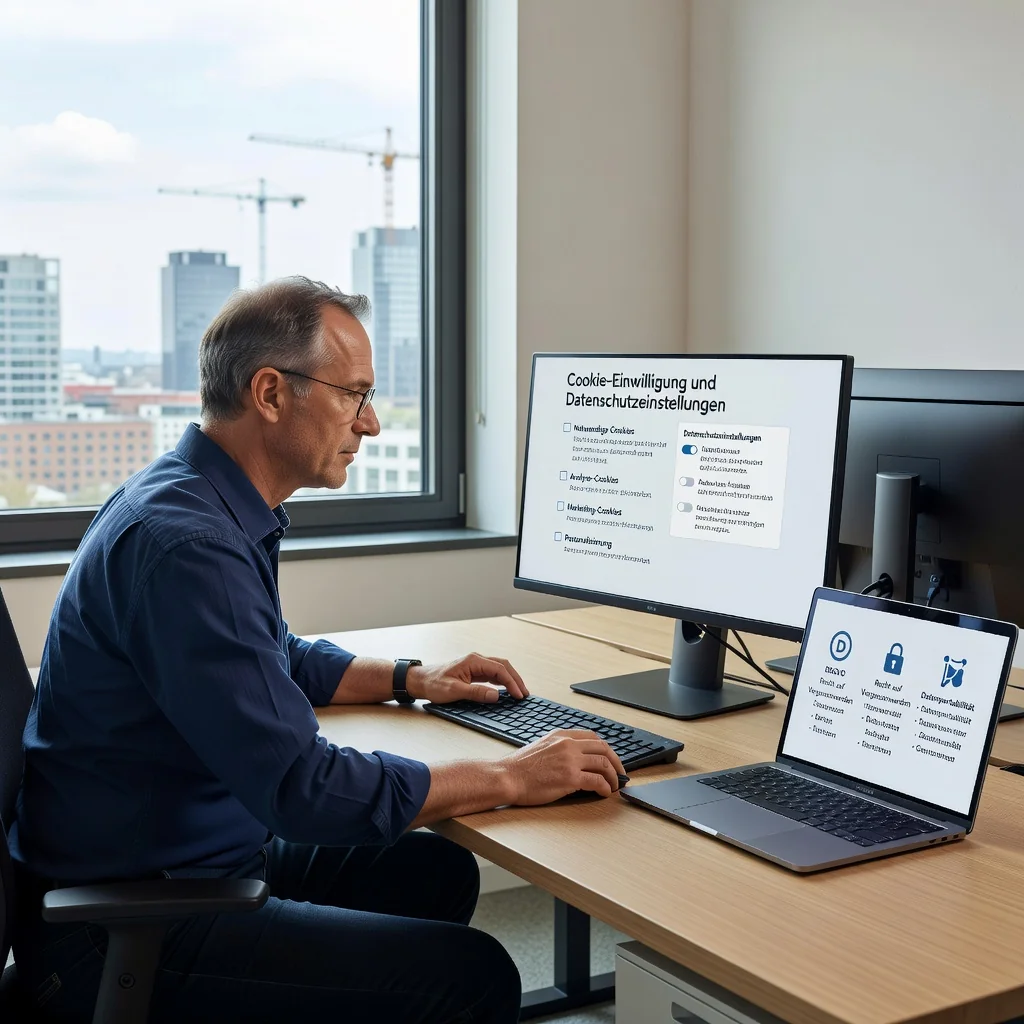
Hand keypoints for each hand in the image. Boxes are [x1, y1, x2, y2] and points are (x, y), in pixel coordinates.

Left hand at [406, 652, 528, 703]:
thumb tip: (496, 695)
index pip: (499, 669)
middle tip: (524, 693)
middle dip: (515, 679)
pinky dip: (502, 681)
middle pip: (503, 666)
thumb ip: (476, 692)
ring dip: (510, 680)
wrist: (420, 681)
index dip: (512, 682)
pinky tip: (506, 689)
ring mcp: (475, 665)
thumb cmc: (433, 684)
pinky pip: (492, 674)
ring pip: (499, 670)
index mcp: (473, 661)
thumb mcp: (454, 691)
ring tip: (519, 692)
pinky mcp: (473, 672)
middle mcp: (476, 660)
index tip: (518, 694)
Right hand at [501, 729, 626, 802]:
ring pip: (603, 764)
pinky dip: (605, 788)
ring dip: (614, 777)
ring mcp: (570, 760)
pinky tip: (604, 793)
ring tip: (614, 786)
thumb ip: (560, 748)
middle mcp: (568, 744)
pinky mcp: (570, 778)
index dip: (606, 750)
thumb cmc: (520, 767)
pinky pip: (597, 781)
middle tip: (621, 774)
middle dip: (616, 762)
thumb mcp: (542, 746)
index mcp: (561, 735)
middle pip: (603, 749)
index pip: (593, 737)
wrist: (508, 776)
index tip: (611, 760)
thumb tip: (577, 759)